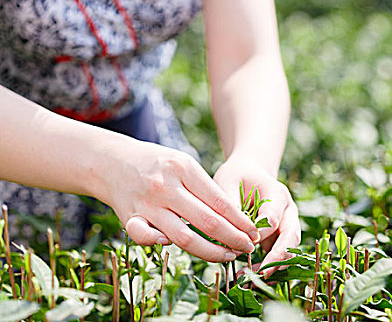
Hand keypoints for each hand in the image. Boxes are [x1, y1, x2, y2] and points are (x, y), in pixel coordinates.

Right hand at [94, 138, 258, 261]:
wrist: (112, 161)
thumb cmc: (157, 163)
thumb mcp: (183, 163)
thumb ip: (204, 188)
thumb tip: (233, 218)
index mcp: (183, 168)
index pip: (220, 201)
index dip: (240, 220)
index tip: (254, 232)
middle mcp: (166, 187)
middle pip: (207, 221)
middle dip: (233, 239)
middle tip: (248, 248)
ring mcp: (147, 204)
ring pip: (184, 237)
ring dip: (210, 251)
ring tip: (229, 256)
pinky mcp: (130, 218)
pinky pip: (146, 239)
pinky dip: (162, 246)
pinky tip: (176, 248)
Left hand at [213, 156, 300, 277]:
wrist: (249, 173)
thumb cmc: (236, 177)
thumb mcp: (228, 181)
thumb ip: (229, 204)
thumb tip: (227, 233)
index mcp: (277, 194)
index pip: (273, 218)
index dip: (261, 233)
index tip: (246, 244)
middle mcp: (288, 211)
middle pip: (291, 237)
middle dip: (277, 257)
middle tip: (260, 274)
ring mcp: (287, 225)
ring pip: (289, 250)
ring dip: (273, 266)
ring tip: (251, 280)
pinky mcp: (280, 237)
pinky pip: (279, 255)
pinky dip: (268, 268)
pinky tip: (250, 278)